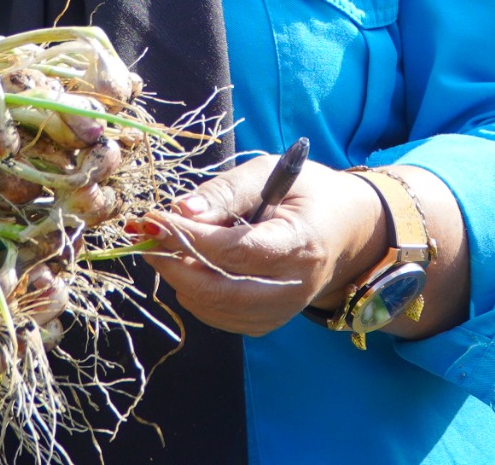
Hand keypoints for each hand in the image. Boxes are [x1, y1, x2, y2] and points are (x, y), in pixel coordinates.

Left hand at [136, 155, 387, 336]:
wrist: (346, 231)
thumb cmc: (306, 194)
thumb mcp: (271, 173)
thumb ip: (227, 191)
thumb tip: (181, 211)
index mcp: (301, 244)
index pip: (237, 251)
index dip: (190, 237)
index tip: (155, 217)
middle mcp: (294, 287)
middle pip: (220, 290)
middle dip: (174, 263)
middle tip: (148, 233)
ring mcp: (282, 311)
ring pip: (214, 307)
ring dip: (180, 277)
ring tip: (168, 243)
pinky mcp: (267, 322)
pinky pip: (219, 316)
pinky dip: (195, 292)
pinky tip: (191, 264)